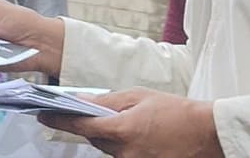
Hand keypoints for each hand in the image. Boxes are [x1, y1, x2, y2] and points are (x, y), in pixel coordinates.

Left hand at [39, 88, 222, 157]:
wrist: (206, 134)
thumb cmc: (176, 111)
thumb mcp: (140, 96)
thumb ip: (110, 101)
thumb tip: (86, 102)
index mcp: (122, 130)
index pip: (81, 125)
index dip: (59, 120)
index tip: (43, 116)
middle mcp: (123, 153)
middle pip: (94, 139)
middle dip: (94, 126)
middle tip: (103, 113)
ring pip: (109, 149)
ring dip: (112, 136)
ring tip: (135, 123)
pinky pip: (123, 157)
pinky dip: (125, 146)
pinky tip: (140, 136)